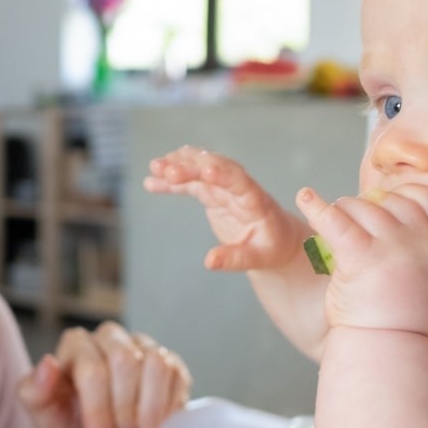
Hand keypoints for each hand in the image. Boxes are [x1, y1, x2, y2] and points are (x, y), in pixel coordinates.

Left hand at [16, 321, 191, 427]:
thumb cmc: (66, 421)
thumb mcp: (43, 413)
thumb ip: (35, 389)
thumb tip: (49, 364)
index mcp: (75, 344)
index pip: (92, 370)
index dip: (99, 412)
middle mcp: (109, 337)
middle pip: (125, 363)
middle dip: (125, 413)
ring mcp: (141, 345)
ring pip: (155, 364)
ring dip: (149, 410)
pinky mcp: (168, 360)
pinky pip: (175, 373)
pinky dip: (168, 405)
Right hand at [144, 147, 310, 271]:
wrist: (276, 238)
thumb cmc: (271, 248)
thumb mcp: (258, 258)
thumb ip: (235, 259)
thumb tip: (209, 261)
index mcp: (255, 201)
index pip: (240, 182)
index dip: (223, 175)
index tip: (206, 171)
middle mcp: (239, 187)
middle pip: (215, 169)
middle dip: (192, 167)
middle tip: (166, 169)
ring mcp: (225, 187)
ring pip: (200, 169)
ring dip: (179, 165)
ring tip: (154, 166)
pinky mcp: (214, 192)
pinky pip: (191, 182)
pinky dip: (173, 182)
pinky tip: (151, 182)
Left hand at [295, 183, 427, 335]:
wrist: (389, 350)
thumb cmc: (402, 323)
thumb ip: (421, 251)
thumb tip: (392, 222)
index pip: (427, 199)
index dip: (402, 199)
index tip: (384, 208)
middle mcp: (420, 239)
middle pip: (386, 200)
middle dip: (364, 208)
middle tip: (348, 226)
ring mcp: (392, 244)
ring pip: (358, 206)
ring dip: (340, 213)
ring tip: (330, 227)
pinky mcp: (361, 254)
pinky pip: (334, 219)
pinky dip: (314, 206)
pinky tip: (304, 198)